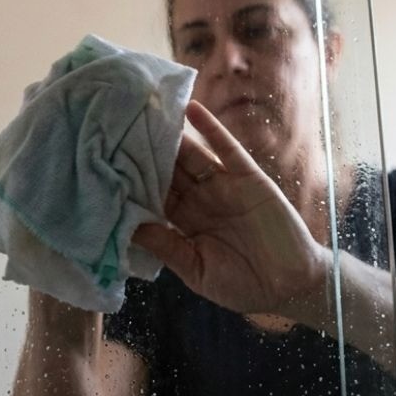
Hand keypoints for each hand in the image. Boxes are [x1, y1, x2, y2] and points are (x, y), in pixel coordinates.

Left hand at [132, 101, 330, 316]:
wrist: (290, 286)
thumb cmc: (242, 286)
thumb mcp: (197, 270)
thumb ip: (166, 247)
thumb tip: (129, 227)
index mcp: (184, 223)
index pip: (153, 196)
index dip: (132, 180)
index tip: (105, 162)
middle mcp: (200, 200)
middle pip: (168, 170)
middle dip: (145, 151)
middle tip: (117, 125)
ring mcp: (224, 185)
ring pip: (192, 154)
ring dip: (172, 134)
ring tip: (147, 109)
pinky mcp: (248, 177)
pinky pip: (226, 148)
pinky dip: (210, 128)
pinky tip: (191, 109)